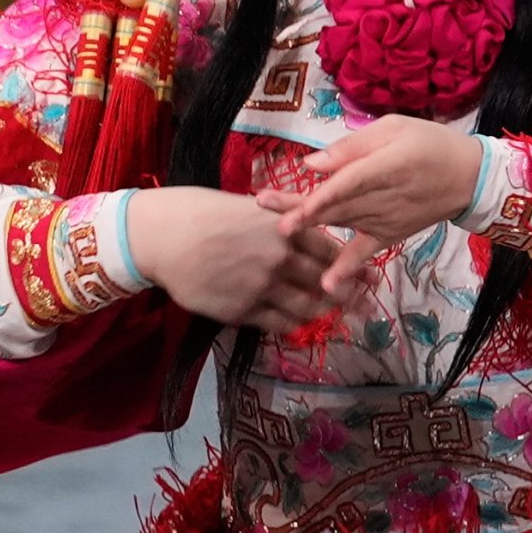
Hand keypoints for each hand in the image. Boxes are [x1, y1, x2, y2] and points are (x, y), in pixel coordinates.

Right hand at [124, 187, 342, 331]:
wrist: (164, 237)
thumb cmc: (204, 213)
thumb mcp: (252, 208)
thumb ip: (284, 223)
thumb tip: (310, 233)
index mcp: (285, 228)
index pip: (331, 252)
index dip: (352, 268)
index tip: (368, 279)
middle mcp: (280, 258)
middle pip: (326, 283)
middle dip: (347, 297)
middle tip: (361, 306)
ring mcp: (262, 287)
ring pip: (307, 308)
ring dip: (322, 314)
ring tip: (330, 316)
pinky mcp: (243, 310)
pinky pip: (279, 324)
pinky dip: (292, 324)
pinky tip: (294, 321)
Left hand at [267, 117, 483, 298]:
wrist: (468, 177)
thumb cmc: (428, 144)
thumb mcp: (394, 128)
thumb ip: (353, 146)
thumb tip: (312, 162)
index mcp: (382, 167)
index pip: (344, 185)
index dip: (316, 195)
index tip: (287, 201)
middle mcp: (379, 198)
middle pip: (331, 203)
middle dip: (296, 206)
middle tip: (263, 206)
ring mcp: (382, 220)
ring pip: (338, 224)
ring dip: (308, 229)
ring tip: (277, 232)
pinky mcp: (387, 235)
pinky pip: (363, 254)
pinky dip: (346, 269)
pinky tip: (326, 285)